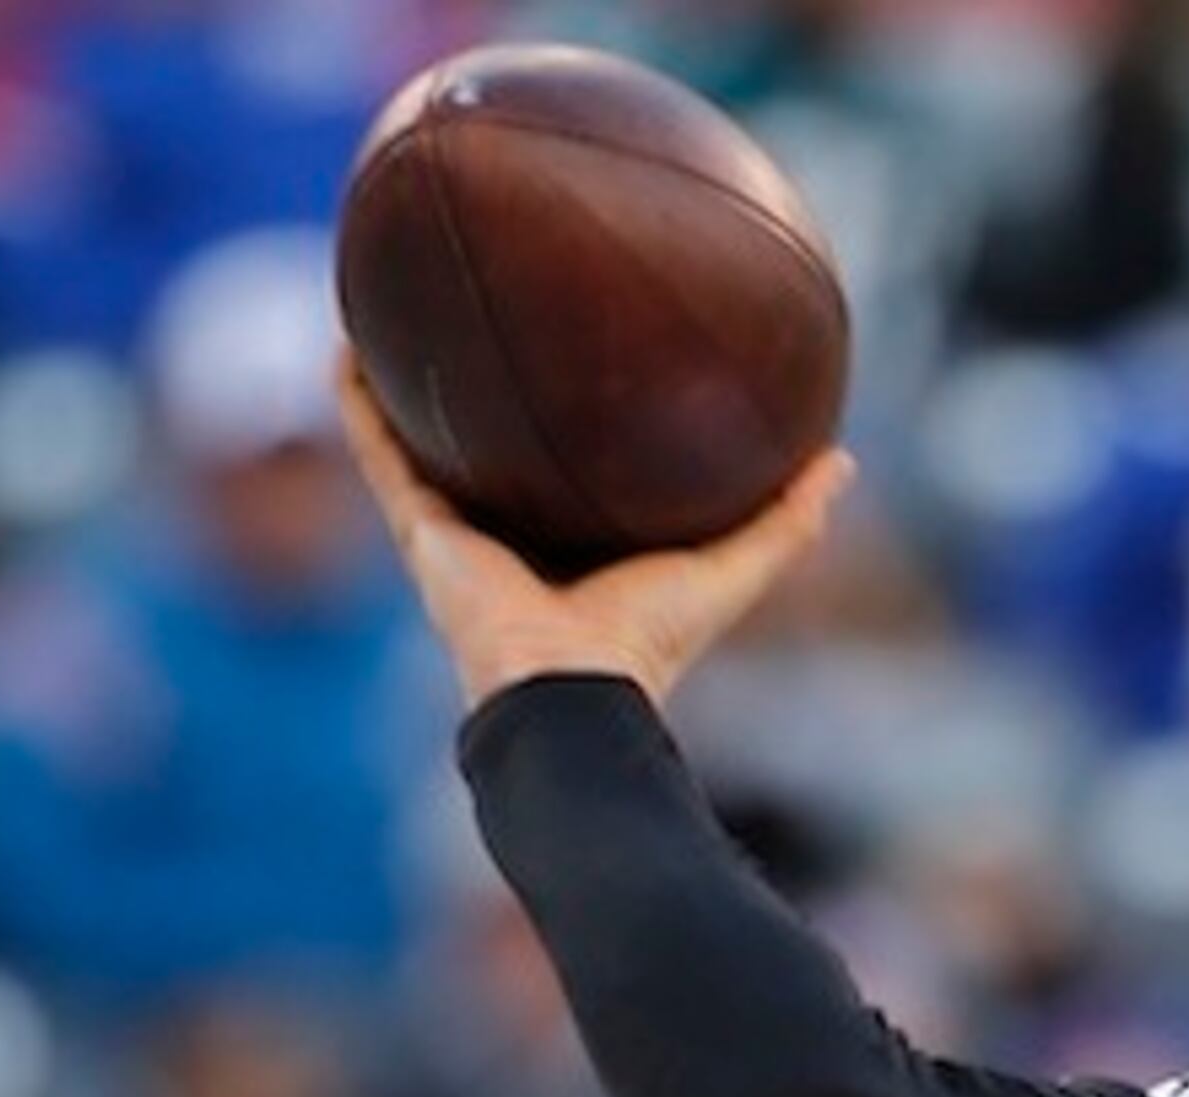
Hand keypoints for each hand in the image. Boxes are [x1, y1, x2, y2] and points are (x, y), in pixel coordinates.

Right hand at [335, 355, 855, 709]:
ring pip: (424, 445)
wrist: (573, 692)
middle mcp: (516, 534)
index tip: (587, 360)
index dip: (578, 423)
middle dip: (487, 395)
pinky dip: (357, 404)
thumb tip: (843, 461)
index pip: (575, 473)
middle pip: (497, 451)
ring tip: (397, 311)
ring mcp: (461, 533)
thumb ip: (786, 521)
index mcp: (583, 543)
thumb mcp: (734, 569)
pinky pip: (380, 455)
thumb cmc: (652, 641)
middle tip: (487, 317)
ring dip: (406, 385)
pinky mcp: (421, 533)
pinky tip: (345, 344)